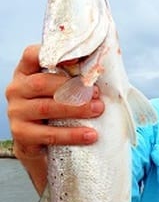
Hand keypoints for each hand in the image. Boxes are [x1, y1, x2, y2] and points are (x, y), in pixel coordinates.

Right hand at [5, 44, 103, 192]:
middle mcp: (16, 90)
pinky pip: (49, 134)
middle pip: (42, 83)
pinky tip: (90, 135)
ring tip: (97, 110)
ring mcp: (16, 112)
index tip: (76, 59)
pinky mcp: (21, 134)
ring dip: (75, 109)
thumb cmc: (54, 113)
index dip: (52, 54)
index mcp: (25, 73)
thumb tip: (99, 71)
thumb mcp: (57, 93)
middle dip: (72, 88)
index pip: (32, 55)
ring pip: (46, 108)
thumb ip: (70, 79)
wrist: (38, 146)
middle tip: (96, 93)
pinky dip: (72, 134)